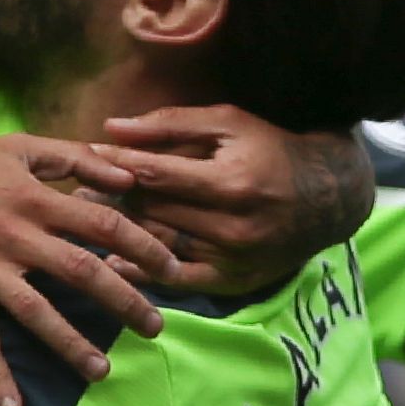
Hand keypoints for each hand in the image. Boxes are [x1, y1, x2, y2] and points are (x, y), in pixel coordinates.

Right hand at [0, 130, 168, 405]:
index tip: (171, 269)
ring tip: (102, 371)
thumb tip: (127, 176)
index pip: (102, 223)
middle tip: (155, 328)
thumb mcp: (19, 148)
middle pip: (81, 271)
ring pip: (37, 312)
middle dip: (123, 302)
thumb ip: (75, 159)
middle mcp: (15, 236)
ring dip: (71, 345)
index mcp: (35, 200)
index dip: (142, 246)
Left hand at [97, 107, 372, 288]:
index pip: (157, 174)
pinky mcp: (236, 281)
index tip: (85, 158)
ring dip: (121, 233)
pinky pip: (180, 281)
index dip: (116, 166)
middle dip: (111, 199)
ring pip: (162, 244)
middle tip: (75, 190)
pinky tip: (114, 264)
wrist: (329, 197)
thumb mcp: (228, 123)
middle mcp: (234, 226)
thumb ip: (169, 125)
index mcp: (231, 182)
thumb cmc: (272, 149)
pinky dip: (145, 274)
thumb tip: (111, 128)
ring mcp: (235, 259)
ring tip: (85, 220)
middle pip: (154, 212)